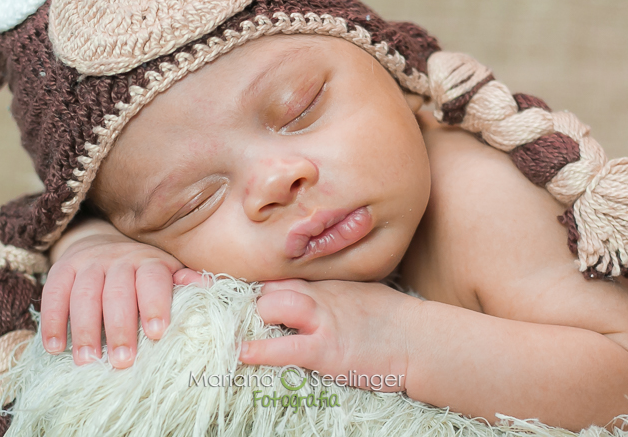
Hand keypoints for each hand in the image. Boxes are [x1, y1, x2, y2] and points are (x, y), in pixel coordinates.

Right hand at [40, 227, 207, 367]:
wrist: (104, 244)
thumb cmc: (144, 274)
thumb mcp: (168, 274)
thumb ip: (186, 284)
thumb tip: (211, 289)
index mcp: (150, 262)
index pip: (153, 280)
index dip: (155, 304)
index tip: (156, 333)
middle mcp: (119, 259)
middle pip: (118, 292)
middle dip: (120, 328)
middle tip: (122, 361)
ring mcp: (88, 264)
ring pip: (85, 295)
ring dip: (84, 329)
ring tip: (87, 361)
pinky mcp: (62, 270)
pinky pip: (53, 293)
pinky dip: (52, 320)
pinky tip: (54, 347)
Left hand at [239, 279, 419, 391]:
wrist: (421, 339)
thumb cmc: (392, 320)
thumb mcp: (356, 294)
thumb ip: (327, 292)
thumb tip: (302, 297)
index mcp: (323, 283)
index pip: (275, 275)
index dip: (245, 283)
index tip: (206, 281)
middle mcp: (318, 295)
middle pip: (266, 286)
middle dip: (242, 300)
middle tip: (221, 312)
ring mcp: (322, 320)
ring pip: (272, 305)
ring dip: (253, 318)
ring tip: (235, 333)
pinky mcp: (327, 349)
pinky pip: (286, 346)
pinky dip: (261, 350)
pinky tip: (242, 353)